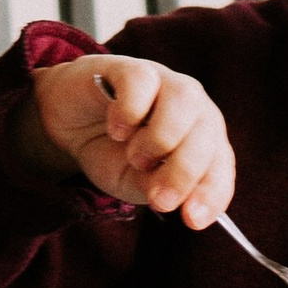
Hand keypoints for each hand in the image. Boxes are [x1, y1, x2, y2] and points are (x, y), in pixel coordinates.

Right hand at [24, 52, 235, 227]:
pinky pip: (142, 81)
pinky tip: (116, 129)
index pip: (220, 164)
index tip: (193, 220)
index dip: (212, 193)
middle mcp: (190, 107)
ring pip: (185, 100)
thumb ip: (159, 188)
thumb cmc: (110, 153)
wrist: (66, 125)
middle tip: (158, 200)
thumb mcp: (136, 184)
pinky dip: (129, 113)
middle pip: (207, 133)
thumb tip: (175, 198)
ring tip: (135, 157)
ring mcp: (162, 81)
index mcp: (200, 138)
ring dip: (161, 139)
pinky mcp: (128, 67)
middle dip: (184, 174)